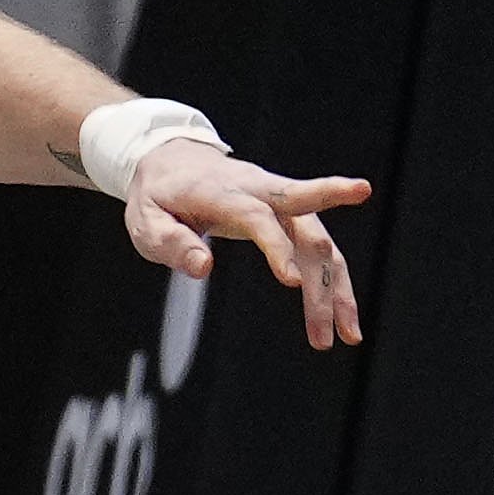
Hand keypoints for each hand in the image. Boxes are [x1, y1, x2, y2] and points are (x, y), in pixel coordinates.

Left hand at [124, 137, 370, 348]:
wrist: (172, 157)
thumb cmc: (158, 196)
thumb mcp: (145, 219)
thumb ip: (170, 242)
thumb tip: (202, 267)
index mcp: (221, 191)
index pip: (256, 215)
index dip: (277, 246)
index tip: (293, 282)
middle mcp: (260, 190)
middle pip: (306, 224)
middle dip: (325, 273)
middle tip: (332, 328)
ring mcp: (281, 202)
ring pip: (322, 244)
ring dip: (337, 290)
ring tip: (348, 336)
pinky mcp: (292, 216)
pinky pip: (323, 251)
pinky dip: (337, 284)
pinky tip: (345, 320)